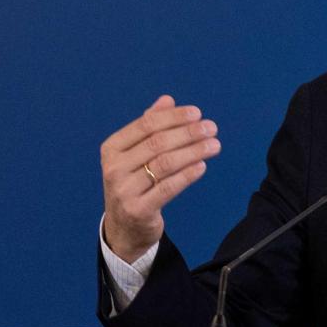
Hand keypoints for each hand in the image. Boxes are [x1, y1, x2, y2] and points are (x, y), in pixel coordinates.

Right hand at [100, 96, 220, 259]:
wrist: (123, 227)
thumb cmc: (133, 183)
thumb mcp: (134, 155)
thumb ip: (148, 127)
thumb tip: (167, 100)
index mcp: (112, 148)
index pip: (146, 125)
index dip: (174, 117)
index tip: (197, 113)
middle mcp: (114, 168)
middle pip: (157, 143)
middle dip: (188, 133)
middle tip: (211, 128)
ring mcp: (124, 190)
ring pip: (165, 164)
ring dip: (193, 151)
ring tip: (214, 145)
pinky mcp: (138, 210)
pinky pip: (168, 188)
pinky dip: (187, 175)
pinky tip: (202, 166)